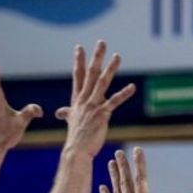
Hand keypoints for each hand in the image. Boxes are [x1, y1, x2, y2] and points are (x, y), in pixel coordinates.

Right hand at [58, 41, 135, 156]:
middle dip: (96, 57)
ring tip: (118, 56)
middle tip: (102, 42)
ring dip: (110, 68)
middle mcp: (84, 100)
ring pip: (102, 83)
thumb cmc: (76, 138)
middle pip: (90, 73)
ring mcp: (93, 106)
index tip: (79, 47)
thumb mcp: (71, 121)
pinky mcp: (102, 115)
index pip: (78, 76)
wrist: (76, 151)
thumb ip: (67, 114)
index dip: (79, 61)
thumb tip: (60, 112)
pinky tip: (132, 87)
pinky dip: (124, 94)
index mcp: (77, 100)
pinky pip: (114, 102)